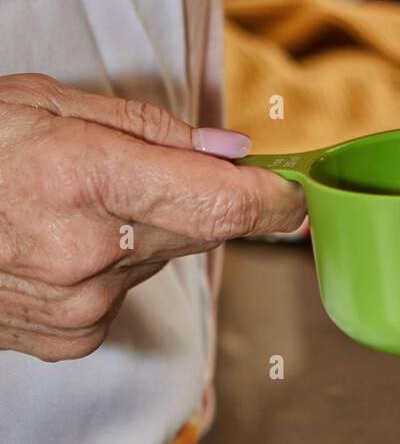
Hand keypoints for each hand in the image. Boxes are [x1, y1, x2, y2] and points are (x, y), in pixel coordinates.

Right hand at [0, 74, 303, 360]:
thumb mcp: (51, 104)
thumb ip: (152, 130)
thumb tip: (231, 153)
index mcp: (87, 179)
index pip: (224, 206)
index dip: (278, 200)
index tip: (303, 192)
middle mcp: (88, 254)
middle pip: (201, 229)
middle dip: (197, 196)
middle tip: (150, 166)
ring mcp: (77, 306)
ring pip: (160, 258)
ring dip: (144, 229)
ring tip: (76, 200)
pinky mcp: (67, 339)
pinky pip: (123, 292)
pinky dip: (110, 264)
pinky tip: (59, 240)